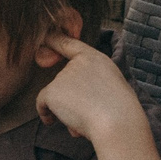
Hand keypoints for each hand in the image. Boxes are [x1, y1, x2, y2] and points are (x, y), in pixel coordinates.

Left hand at [33, 33, 148, 143]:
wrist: (116, 122)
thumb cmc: (119, 111)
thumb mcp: (112, 84)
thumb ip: (92, 80)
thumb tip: (71, 94)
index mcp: (95, 58)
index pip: (71, 44)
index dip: (56, 40)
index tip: (45, 37)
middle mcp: (77, 63)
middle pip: (63, 81)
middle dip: (70, 99)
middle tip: (88, 112)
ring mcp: (63, 76)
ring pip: (56, 96)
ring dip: (64, 110)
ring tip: (83, 120)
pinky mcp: (52, 91)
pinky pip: (41, 103)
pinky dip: (45, 113)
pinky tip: (52, 122)